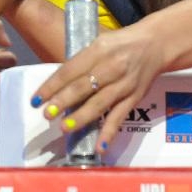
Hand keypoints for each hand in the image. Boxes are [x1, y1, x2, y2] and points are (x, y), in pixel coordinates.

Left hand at [30, 19, 164, 153]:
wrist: (155, 44)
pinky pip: (119, 117)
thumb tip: (57, 86)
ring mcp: (124, 84)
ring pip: (99, 103)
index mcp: (98, 50)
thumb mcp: (99, 44)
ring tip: (64, 128)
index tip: (36, 99)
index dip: (51, 86)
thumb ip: (81, 63)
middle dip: (62, 102)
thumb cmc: (120, 44)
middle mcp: (111, 66)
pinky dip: (109, 133)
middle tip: (46, 114)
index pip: (70, 70)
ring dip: (81, 117)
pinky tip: (99, 147)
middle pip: (83, 87)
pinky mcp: (134, 97)